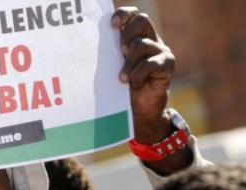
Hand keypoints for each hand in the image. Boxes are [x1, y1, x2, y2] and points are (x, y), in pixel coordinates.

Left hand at [112, 7, 173, 142]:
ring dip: (128, 62)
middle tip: (119, 51)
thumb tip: (86, 43)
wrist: (138, 111)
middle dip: (127, 33)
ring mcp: (160, 51)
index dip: (124, 14)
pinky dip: (138, 74)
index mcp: (136, 37)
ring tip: (121, 78)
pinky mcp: (166, 65)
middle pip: (142, 20)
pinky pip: (151, 63)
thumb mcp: (111, 69)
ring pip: (142, 44)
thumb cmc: (121, 89)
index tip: (112, 25)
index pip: (133, 15)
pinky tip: (134, 83)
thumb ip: (107, 54)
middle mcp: (150, 40)